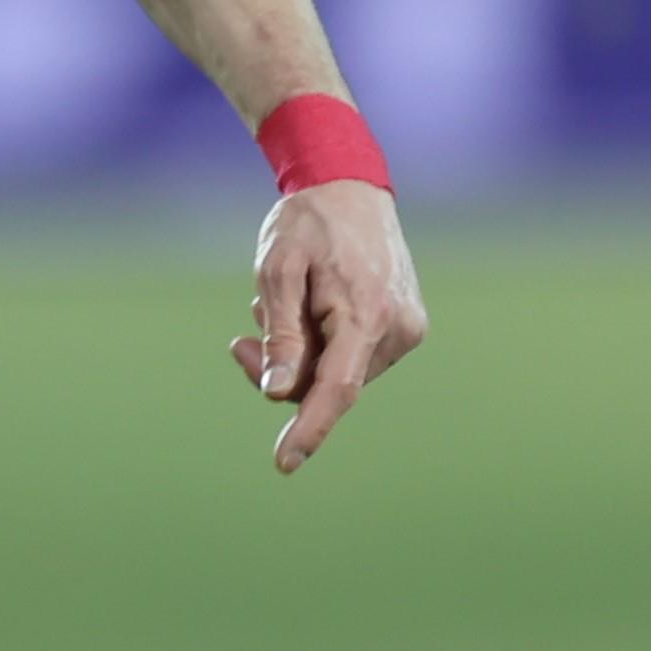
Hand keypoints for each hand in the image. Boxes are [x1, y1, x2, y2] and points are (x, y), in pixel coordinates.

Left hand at [229, 179, 425, 473]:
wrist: (350, 186)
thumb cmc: (307, 223)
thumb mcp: (277, 272)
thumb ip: (281, 336)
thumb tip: (278, 394)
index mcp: (366, 314)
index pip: (336, 390)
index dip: (308, 429)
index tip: (284, 463)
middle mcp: (397, 330)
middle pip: (328, 384)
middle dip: (282, 373)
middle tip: (242, 341)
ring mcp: (407, 330)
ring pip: (339, 375)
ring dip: (299, 358)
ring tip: (276, 309)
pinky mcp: (407, 327)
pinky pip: (353, 358)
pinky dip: (321, 347)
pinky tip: (305, 309)